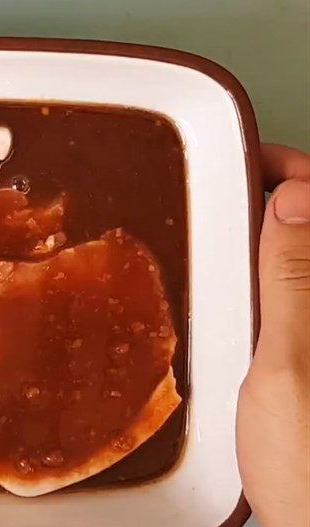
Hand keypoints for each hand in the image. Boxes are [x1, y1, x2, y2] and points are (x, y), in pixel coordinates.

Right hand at [238, 143, 309, 526]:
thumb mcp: (291, 367)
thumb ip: (297, 282)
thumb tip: (299, 199)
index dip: (298, 175)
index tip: (251, 159)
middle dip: (283, 201)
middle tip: (230, 185)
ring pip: (307, 270)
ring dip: (274, 240)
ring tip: (225, 224)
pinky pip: (297, 304)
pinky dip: (272, 281)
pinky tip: (240, 286)